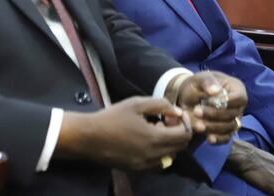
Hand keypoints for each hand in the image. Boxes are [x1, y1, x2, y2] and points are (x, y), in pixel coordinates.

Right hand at [57, 97, 192, 170]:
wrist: (89, 137)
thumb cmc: (112, 117)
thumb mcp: (136, 104)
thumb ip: (160, 105)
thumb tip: (177, 112)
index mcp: (155, 138)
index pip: (184, 135)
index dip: (184, 123)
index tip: (173, 115)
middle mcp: (154, 155)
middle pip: (180, 147)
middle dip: (178, 132)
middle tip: (164, 121)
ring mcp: (146, 165)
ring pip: (171, 157)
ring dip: (169, 143)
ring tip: (154, 130)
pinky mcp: (138, 169)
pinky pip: (159, 163)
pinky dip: (160, 153)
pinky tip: (146, 142)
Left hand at [177, 71, 246, 143]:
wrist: (189, 96)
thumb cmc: (198, 84)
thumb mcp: (200, 78)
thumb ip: (208, 82)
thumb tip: (216, 90)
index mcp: (237, 89)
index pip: (239, 98)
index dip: (226, 102)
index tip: (208, 100)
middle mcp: (238, 106)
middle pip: (233, 114)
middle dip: (214, 114)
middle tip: (196, 111)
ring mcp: (234, 119)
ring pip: (230, 127)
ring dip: (213, 127)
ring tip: (197, 124)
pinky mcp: (226, 131)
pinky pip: (227, 138)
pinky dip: (218, 139)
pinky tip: (209, 139)